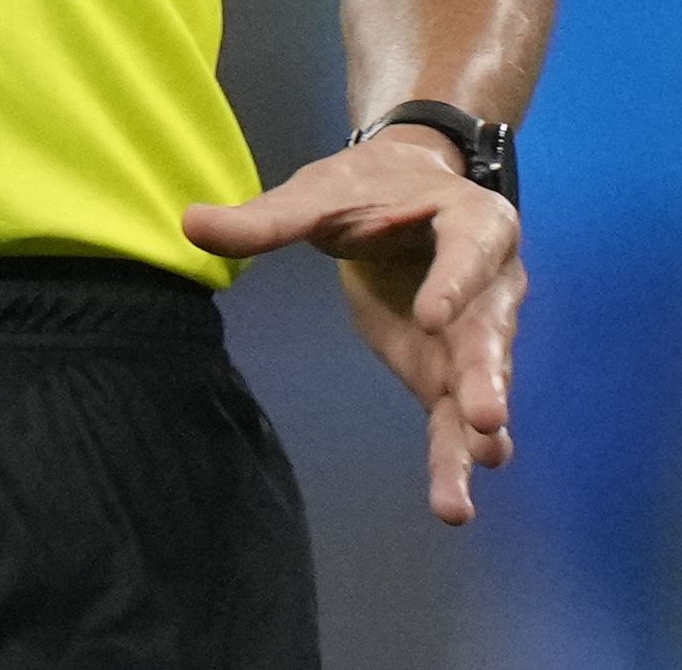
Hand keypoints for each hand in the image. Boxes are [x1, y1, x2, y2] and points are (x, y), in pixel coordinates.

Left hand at [185, 133, 523, 524]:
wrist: (401, 196)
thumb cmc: (366, 191)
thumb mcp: (318, 196)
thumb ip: (267, 219)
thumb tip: (190, 224)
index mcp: (470, 220)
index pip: (468, 249)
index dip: (454, 281)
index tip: (431, 317)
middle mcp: (491, 281)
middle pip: (488, 327)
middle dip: (484, 372)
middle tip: (484, 415)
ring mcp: (475, 332)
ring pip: (479, 380)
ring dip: (476, 427)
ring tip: (482, 462)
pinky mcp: (448, 370)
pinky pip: (453, 413)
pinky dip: (456, 450)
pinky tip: (460, 490)